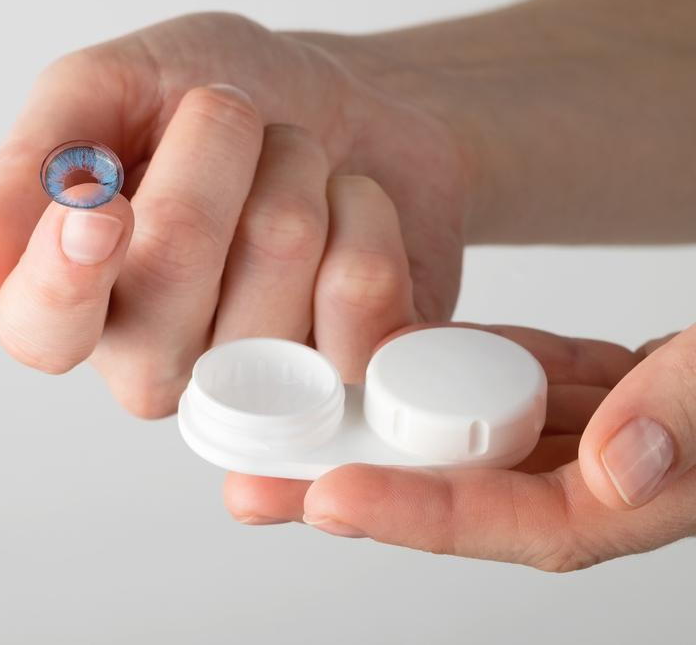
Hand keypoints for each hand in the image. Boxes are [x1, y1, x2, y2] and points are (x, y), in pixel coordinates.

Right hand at [0, 13, 468, 415]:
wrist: (347, 104)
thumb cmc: (218, 96)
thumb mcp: (107, 90)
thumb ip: (34, 166)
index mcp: (76, 295)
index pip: (39, 330)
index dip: (66, 274)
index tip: (100, 205)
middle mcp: (155, 355)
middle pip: (169, 286)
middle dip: (212, 161)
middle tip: (228, 118)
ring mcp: (251, 379)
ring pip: (275, 278)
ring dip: (295, 174)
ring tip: (293, 164)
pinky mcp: (343, 377)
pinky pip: (360, 301)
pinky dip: (365, 215)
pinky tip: (349, 209)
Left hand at [226, 323, 695, 571]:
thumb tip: (619, 468)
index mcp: (632, 497)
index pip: (507, 521)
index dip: (414, 514)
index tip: (326, 497)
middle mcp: (593, 472)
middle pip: (452, 488)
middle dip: (349, 486)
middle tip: (250, 479)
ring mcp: (581, 428)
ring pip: (458, 433)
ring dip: (369, 427)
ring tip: (281, 420)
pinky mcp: (580, 385)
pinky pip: (492, 382)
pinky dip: (431, 371)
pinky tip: (367, 362)